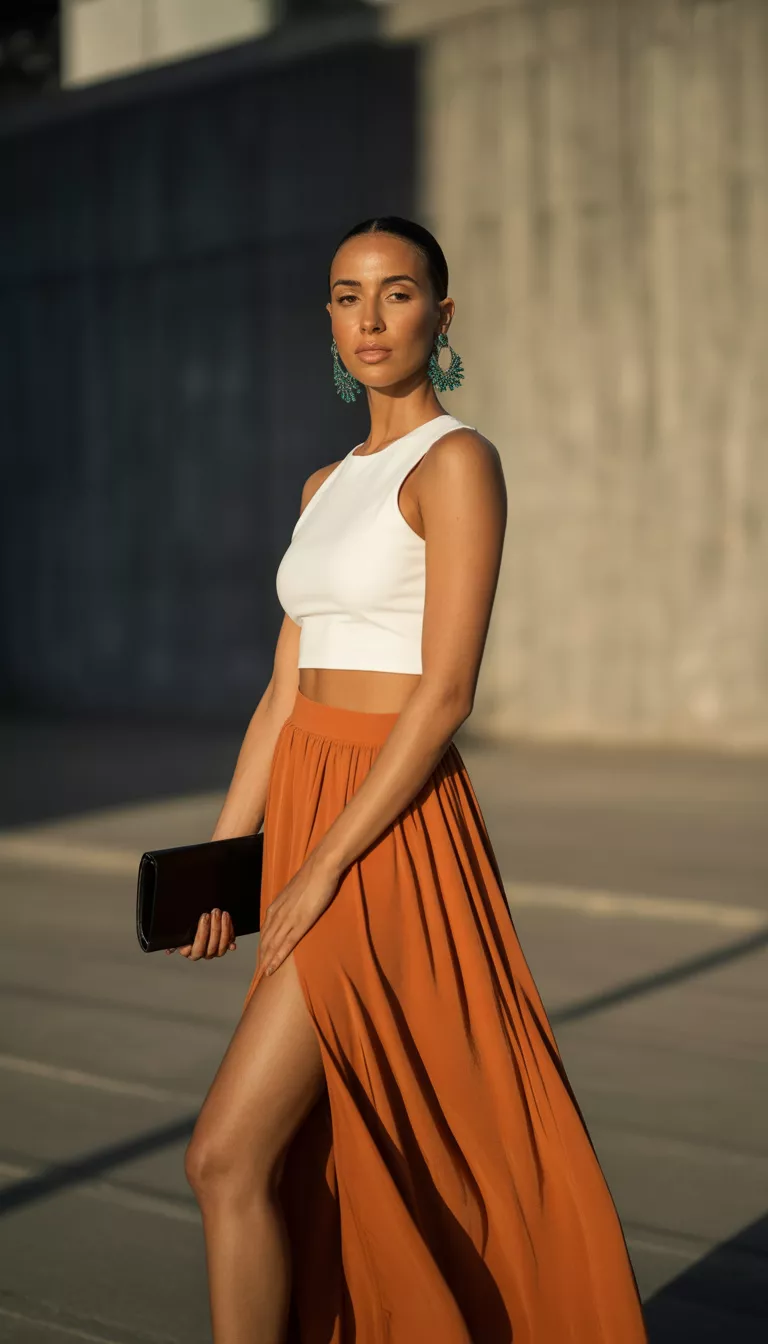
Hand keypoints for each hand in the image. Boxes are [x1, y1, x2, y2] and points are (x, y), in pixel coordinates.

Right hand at [165, 909, 236, 959]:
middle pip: (211, 945)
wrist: (200, 924)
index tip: (204, 916)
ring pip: (222, 945)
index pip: (197, 947)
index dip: (202, 933)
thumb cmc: (186, 930)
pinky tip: (229, 922)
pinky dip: (231, 931)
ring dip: (224, 928)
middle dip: (215, 927)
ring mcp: (215, 951)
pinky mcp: (225, 946)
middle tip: (215, 912)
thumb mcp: (179, 933)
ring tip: (222, 914)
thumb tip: (169, 951)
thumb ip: (174, 941)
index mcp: (190, 953)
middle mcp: (203, 954)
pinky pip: (230, 941)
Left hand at [255, 852, 339, 978]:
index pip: (265, 931)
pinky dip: (277, 958)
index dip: (262, 946)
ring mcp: (287, 919)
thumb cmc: (311, 878)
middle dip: (261, 956)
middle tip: (258, 972)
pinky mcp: (300, 923)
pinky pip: (285, 944)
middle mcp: (277, 914)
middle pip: (265, 940)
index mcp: (276, 906)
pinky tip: (272, 968)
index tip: (260, 959)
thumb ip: (290, 904)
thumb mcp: (295, 892)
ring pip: (272, 945)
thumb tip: (291, 910)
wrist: (321, 868)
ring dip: (266, 960)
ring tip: (263, 974)